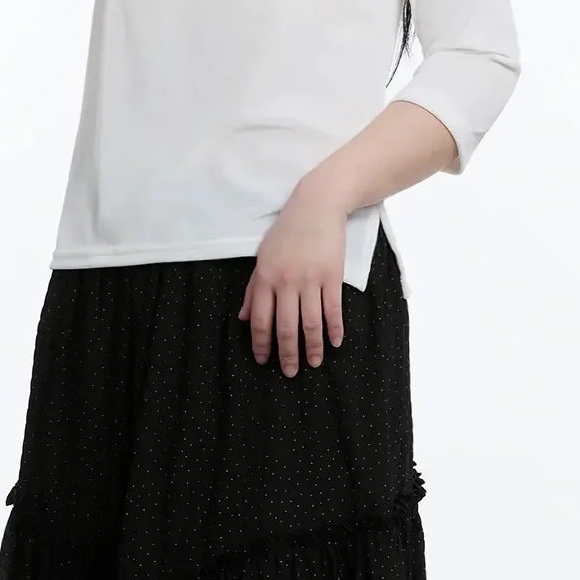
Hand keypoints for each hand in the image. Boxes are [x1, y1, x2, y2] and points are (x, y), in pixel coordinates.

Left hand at [238, 182, 346, 374]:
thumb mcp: (263, 258)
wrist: (316, 206)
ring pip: (311, 323)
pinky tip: (335, 343)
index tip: (264, 361)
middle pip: (286, 327)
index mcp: (266, 278)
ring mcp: (311, 280)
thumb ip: (253, 290)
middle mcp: (287, 282)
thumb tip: (244, 318)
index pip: (261, 321)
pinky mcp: (332, 276)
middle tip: (290, 373)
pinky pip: (333, 309)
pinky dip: (335, 329)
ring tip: (314, 363)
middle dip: (287, 354)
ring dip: (312, 347)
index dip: (262, 344)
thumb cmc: (286, 232)